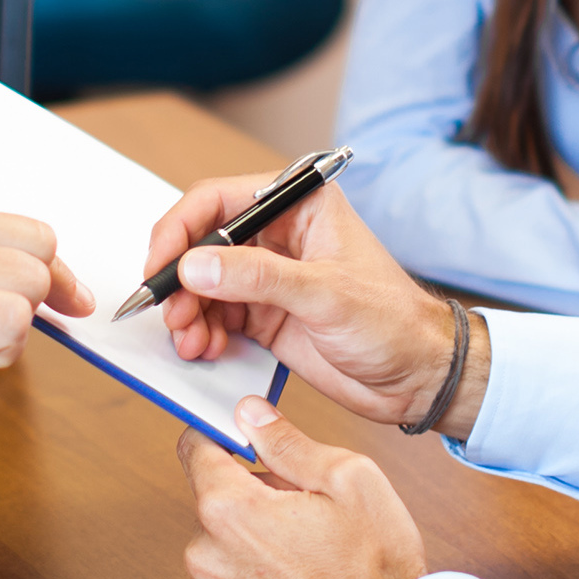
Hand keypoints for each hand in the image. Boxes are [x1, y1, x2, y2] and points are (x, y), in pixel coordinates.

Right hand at [149, 176, 472, 432]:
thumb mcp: (325, 294)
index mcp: (298, 205)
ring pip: (202, 285)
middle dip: (178, 280)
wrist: (418, 376)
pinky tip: (204, 350)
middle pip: (201, 245)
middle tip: (169, 315)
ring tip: (189, 342)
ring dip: (187, 312)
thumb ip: (257, 277)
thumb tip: (194, 264)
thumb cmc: (394, 322)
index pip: (217, 202)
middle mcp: (278, 235)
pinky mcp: (264, 315)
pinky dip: (201, 333)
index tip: (159, 267)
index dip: (179, 231)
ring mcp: (269, 277)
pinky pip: (214, 317)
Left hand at [178, 400, 427, 578]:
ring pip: (218, 551)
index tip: (240, 443)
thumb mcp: (350, 480)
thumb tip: (251, 414)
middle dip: (251, 501)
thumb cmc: (377, 569)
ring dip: (248, 548)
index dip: (222, 439)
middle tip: (301, 515)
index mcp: (232, 511)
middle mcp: (209, 557)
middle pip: (214, 505)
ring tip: (301, 559)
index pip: (196, 450)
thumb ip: (287, 442)